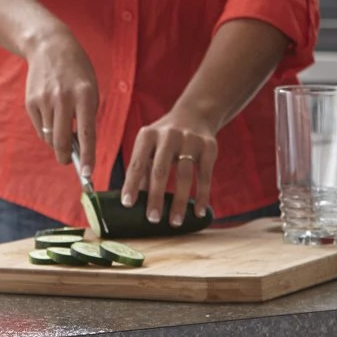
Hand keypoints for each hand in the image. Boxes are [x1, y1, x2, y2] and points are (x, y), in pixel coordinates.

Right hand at [24, 27, 98, 175]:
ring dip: (56, 140)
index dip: (88, 157)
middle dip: (65, 157)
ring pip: (49, 136)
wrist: (49, 46)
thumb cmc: (76, 71)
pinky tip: (51, 114)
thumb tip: (80, 147)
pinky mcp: (31, 102)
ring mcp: (45, 100)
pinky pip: (39, 127)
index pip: (87, 133)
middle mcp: (63, 98)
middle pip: (61, 141)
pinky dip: (46, 128)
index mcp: (85, 95)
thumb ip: (87, 115)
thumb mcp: (90, 88)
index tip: (89, 175)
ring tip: (62, 127)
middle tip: (69, 160)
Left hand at [120, 109, 217, 224]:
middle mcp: (168, 135)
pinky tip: (198, 212)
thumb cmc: (165, 139)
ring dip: (180, 201)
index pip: (137, 162)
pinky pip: (204, 175)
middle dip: (156, 196)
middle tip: (152, 219)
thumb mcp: (150, 146)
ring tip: (175, 222)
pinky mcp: (208, 146)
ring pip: (184, 174)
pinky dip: (202, 195)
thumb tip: (133, 202)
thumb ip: (143, 170)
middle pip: (160, 170)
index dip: (131, 184)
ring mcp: (189, 139)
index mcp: (147, 135)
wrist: (195, 114)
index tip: (127, 204)